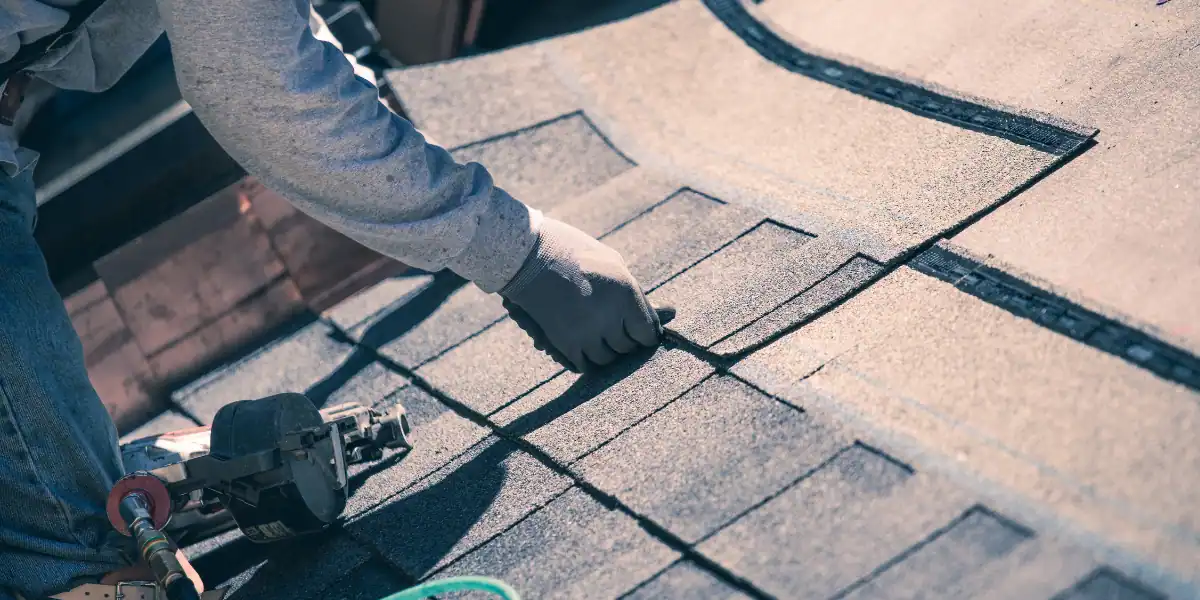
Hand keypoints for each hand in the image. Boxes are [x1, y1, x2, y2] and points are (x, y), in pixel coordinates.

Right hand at [500, 218, 661, 371]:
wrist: (527, 255)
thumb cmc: (575, 252)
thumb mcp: (613, 262)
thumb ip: (637, 293)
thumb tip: (671, 312)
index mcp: (627, 293)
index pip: (649, 333)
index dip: (644, 332)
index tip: (637, 329)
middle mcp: (610, 317)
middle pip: (627, 347)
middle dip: (623, 339)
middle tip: (612, 326)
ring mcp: (587, 333)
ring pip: (607, 359)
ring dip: (604, 349)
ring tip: (596, 332)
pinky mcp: (566, 343)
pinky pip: (585, 365)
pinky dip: (586, 358)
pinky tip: (582, 344)